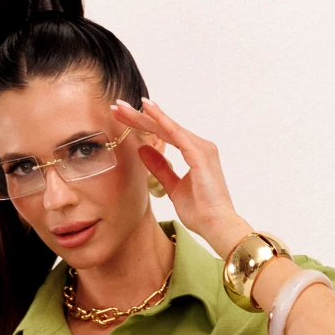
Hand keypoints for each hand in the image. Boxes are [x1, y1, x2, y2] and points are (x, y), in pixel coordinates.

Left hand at [111, 97, 251, 260]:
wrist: (218, 227)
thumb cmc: (201, 212)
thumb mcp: (173, 187)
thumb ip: (160, 167)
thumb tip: (143, 149)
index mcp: (194, 152)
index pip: (164, 134)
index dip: (142, 125)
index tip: (122, 118)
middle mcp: (199, 145)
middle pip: (163, 127)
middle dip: (138, 117)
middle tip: (116, 107)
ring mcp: (201, 148)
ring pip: (166, 127)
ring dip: (144, 116)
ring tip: (122, 107)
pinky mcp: (199, 154)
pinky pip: (176, 134)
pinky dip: (161, 121)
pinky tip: (147, 109)